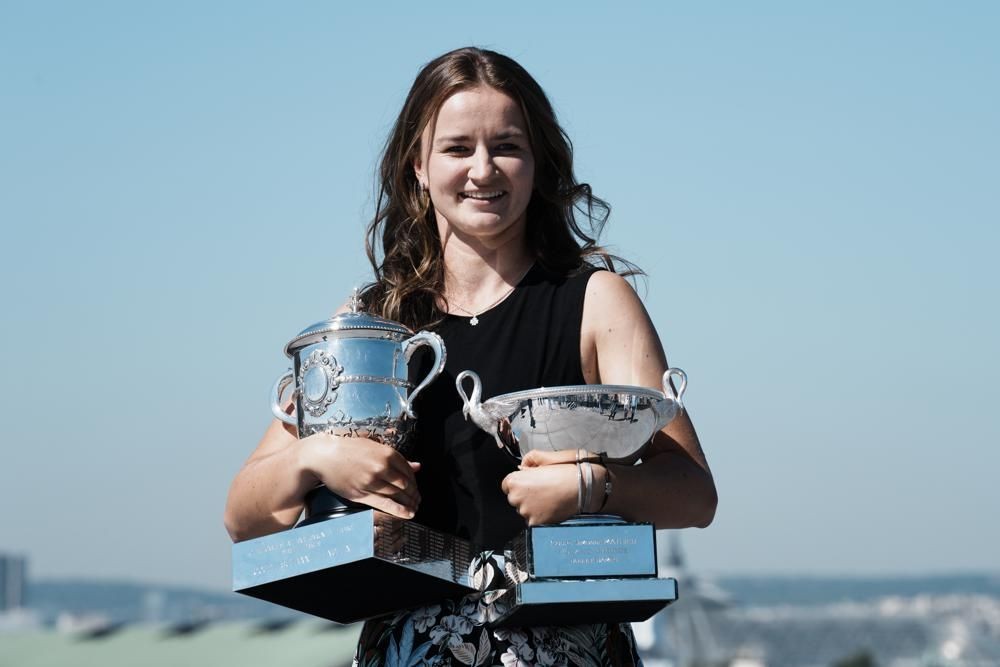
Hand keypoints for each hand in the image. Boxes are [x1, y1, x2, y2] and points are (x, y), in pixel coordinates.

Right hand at [299, 433, 420, 518]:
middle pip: (405, 484)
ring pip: (397, 495)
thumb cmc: (349, 449)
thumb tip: (418, 466)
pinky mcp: (361, 494)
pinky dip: (398, 510)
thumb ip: (397, 458)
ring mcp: (371, 481)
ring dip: (408, 502)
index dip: (414, 481)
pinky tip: (407, 513)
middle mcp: (381, 467)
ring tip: (414, 507)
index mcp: (386, 453)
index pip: (408, 470)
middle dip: (413, 493)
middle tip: (417, 499)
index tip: (416, 487)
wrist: (325, 456)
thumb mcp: (375, 447)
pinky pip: (385, 504)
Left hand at [501, 460, 577, 525]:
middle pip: (514, 498)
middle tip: (542, 490)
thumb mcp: (545, 457)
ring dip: (532, 506)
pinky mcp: (536, 522)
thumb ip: (529, 461)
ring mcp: (526, 511)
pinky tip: (550, 507)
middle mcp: (517, 497)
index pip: (507, 485)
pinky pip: (533, 520)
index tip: (528, 484)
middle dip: (525, 495)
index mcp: (516, 480)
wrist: (584, 486)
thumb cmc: (566, 471)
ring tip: (548, 498)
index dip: (519, 483)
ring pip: (524, 510)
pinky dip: (540, 515)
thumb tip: (523, 468)